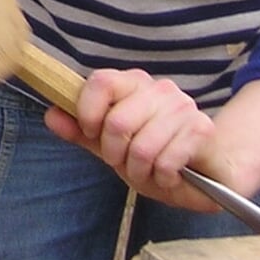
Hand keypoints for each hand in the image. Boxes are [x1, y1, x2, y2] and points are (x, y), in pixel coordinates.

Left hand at [47, 68, 220, 209]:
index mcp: (133, 83)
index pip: (100, 82)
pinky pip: (166, 161)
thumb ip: (80, 131)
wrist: (208, 171)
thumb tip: (51, 116)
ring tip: (148, 170)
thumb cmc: (156, 154)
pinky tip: (169, 175)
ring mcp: (183, 107)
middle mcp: (159, 89)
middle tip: (125, 161)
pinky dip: (162, 177)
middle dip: (114, 153)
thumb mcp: (110, 145)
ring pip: (141, 147)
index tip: (92, 134)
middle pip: (117, 121)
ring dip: (139, 170)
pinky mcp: (203, 130)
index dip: (88, 113)